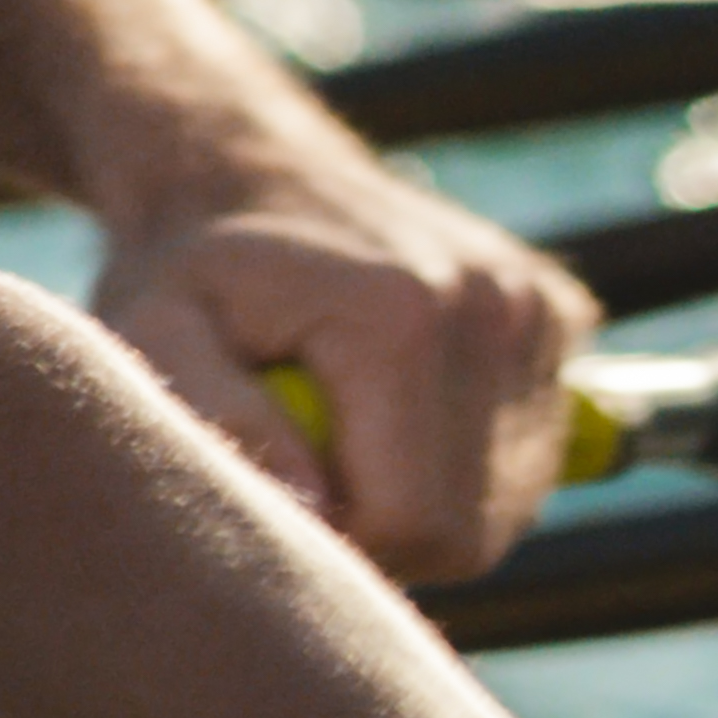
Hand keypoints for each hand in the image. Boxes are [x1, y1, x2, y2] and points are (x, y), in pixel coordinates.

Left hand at [90, 148, 593, 583]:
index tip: (275, 503)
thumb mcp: (155, 335)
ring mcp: (541, 313)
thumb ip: (219, 419)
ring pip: (504, 510)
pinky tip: (395, 412)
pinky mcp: (562, 320)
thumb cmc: (191, 270)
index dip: (338, 548)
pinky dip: (462, 467)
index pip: (414, 526)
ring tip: (344, 438)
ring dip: (422, 506)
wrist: (253, 169)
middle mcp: (497, 307)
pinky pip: (526, 462)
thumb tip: (311, 509)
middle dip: (381, 535)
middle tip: (303, 474)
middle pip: (469, 533)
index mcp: (402, 315)